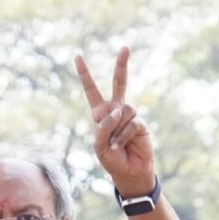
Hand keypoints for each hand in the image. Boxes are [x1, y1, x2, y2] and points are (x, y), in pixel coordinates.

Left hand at [74, 47, 157, 197]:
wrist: (130, 172)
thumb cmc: (112, 160)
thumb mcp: (99, 146)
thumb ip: (103, 127)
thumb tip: (116, 109)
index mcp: (100, 113)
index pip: (91, 90)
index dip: (85, 74)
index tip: (78, 55)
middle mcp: (115, 110)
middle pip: (120, 82)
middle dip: (122, 65)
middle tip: (125, 47)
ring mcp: (129, 115)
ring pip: (123, 109)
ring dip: (117, 128)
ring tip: (116, 143)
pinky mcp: (140, 123)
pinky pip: (131, 123)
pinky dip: (124, 135)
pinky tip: (122, 145)